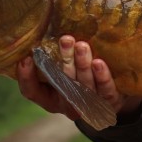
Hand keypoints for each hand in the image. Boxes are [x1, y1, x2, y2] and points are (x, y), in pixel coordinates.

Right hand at [16, 35, 141, 121]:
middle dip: (64, 61)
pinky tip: (98, 63)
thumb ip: (53, 60)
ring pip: (84, 85)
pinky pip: (105, 90)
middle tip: (65, 39)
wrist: (114, 97)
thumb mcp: (63, 72)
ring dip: (82, 64)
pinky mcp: (110, 102)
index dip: (26, 77)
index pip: (32, 92)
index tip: (26, 57)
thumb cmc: (82, 79)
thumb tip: (41, 36)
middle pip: (63, 84)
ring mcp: (90, 106)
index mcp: (51, 98)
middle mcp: (68, 105)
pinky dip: (102, 76)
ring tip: (82, 46)